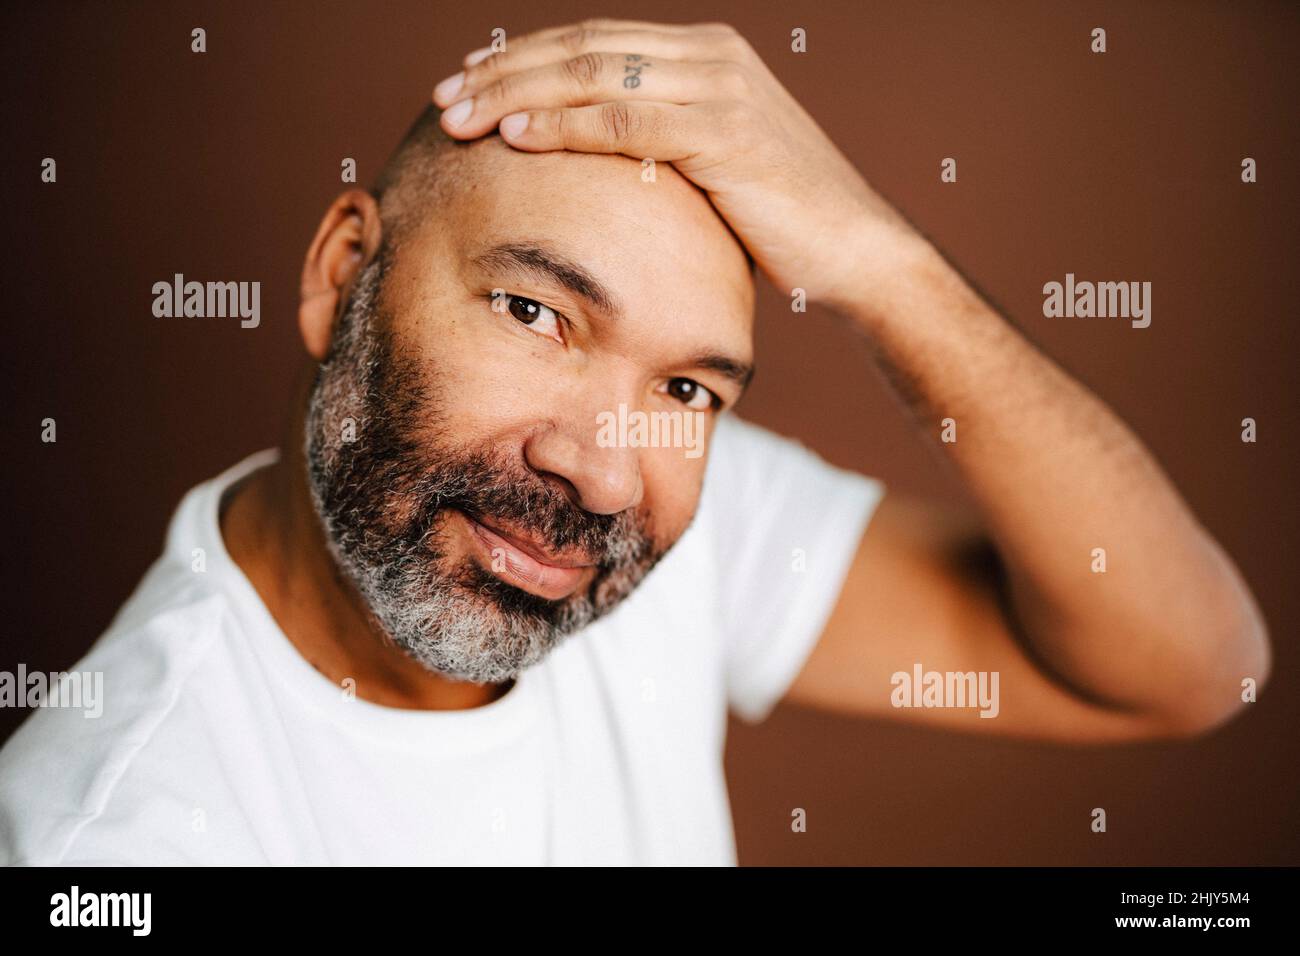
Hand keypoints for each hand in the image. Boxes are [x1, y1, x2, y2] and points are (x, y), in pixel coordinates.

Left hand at [431, 18, 921, 309]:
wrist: (856, 250)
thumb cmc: (780, 222)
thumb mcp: (712, 168)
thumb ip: (660, 146)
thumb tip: (596, 163)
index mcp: (705, 54)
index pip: (594, 41)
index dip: (525, 58)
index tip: (468, 81)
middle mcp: (711, 56)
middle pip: (583, 48)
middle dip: (504, 70)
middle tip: (444, 96)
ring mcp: (720, 88)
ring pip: (594, 75)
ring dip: (516, 93)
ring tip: (460, 116)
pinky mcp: (724, 132)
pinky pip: (625, 122)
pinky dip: (564, 126)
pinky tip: (515, 136)